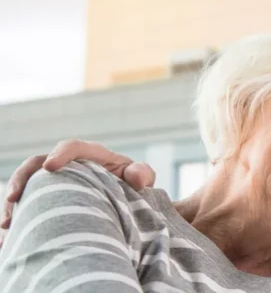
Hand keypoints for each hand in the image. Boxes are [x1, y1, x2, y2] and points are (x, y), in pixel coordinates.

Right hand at [0, 139, 155, 232]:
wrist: (126, 198)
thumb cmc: (133, 184)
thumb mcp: (140, 177)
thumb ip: (142, 173)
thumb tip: (137, 178)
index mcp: (92, 155)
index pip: (72, 147)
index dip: (60, 154)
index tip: (50, 167)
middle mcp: (68, 165)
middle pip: (37, 164)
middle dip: (22, 179)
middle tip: (13, 199)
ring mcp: (55, 181)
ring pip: (27, 186)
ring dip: (13, 203)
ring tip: (7, 224)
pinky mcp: (48, 198)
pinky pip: (27, 205)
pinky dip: (18, 217)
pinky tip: (10, 237)